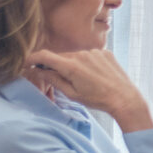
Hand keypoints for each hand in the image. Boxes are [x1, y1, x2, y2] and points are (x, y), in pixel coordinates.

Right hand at [26, 48, 152, 130]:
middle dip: (56, 65)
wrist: (125, 98)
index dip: (32, 58)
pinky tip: (95, 75)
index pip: (44, 55)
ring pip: (75, 56)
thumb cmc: (98, 100)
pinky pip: (89, 55)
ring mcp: (95, 52)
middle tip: (58, 78)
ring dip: (73, 64)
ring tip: (84, 80)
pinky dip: (87, 63)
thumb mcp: (72, 94)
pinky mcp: (105, 52)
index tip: (27, 63)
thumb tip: (40, 71)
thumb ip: (54, 80)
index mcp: (71, 66)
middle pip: (60, 56)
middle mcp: (82, 55)